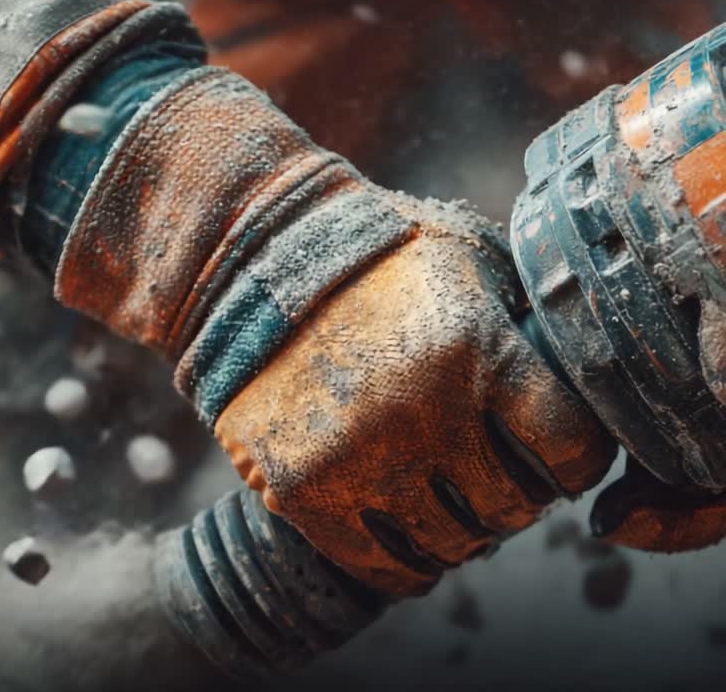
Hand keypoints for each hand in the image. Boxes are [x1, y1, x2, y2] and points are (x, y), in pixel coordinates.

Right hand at [213, 192, 617, 594]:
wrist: (248, 264)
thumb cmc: (367, 255)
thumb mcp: (460, 255)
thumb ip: (517, 309)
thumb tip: (569, 354)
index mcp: (475, 350)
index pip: (570, 448)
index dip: (575, 461)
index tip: (558, 457)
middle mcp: (421, 413)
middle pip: (512, 505)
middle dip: (516, 498)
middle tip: (497, 481)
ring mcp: (358, 458)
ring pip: (450, 543)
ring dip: (462, 533)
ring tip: (452, 509)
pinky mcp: (302, 490)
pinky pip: (379, 565)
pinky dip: (406, 567)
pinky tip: (413, 550)